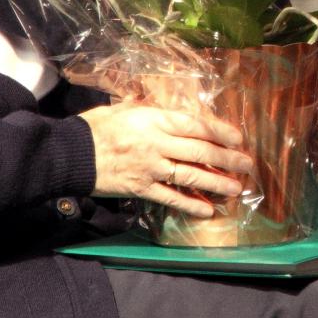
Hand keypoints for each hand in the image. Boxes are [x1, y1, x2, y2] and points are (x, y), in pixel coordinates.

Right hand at [80, 101, 254, 216]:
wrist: (70, 154)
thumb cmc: (96, 127)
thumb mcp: (124, 108)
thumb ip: (149, 109)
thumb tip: (168, 106)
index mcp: (153, 120)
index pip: (195, 124)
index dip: (221, 131)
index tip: (239, 138)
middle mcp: (156, 144)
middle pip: (199, 151)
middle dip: (227, 158)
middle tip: (247, 165)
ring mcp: (150, 168)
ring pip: (190, 176)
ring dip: (216, 183)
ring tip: (236, 188)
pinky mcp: (141, 189)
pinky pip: (170, 198)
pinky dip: (190, 205)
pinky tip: (208, 210)